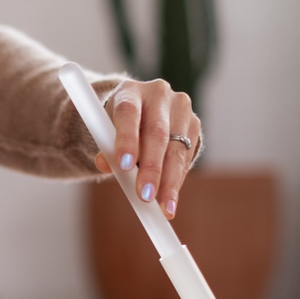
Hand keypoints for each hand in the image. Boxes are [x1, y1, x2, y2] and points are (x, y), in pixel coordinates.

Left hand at [94, 79, 200, 219]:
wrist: (139, 109)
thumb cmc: (118, 125)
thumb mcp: (105, 132)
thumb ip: (105, 148)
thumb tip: (106, 166)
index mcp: (130, 91)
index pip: (128, 113)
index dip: (126, 139)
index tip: (123, 165)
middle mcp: (158, 94)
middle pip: (157, 133)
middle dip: (151, 168)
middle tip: (145, 195)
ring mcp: (180, 107)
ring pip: (177, 148)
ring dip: (170, 181)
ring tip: (164, 207)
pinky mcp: (194, 123)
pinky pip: (187, 156)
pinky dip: (178, 179)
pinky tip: (172, 198)